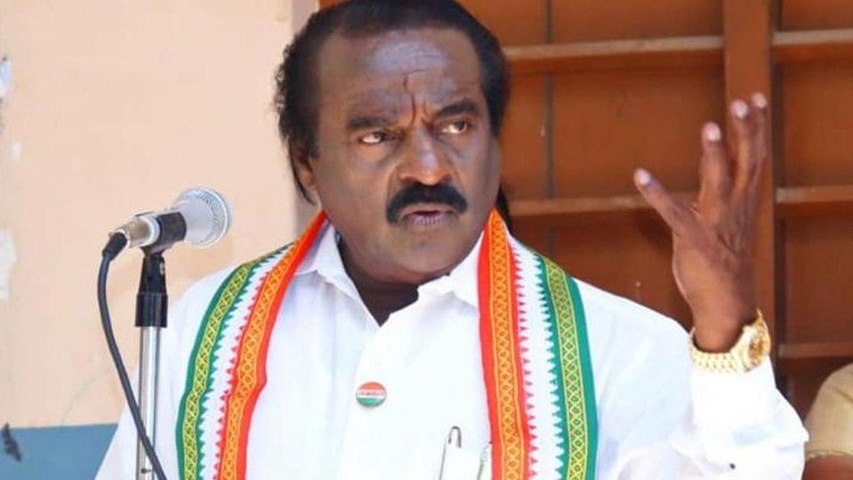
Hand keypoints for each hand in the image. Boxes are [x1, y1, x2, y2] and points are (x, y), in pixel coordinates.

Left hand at [633, 93, 767, 351]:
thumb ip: (721, 194)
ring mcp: (716, 222)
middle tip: (741, 101)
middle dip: (745, 130)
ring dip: (713, 154)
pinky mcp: (693, 239)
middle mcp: (734, 207)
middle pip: (745, 161)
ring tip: (708, 126)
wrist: (726, 303)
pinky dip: (657, 193)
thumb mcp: (728, 222)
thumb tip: (714, 170)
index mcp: (744, 201)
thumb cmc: (724, 261)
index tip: (756, 98)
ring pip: (719, 181)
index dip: (756, 128)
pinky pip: (674, 212)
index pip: (755, 157)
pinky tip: (641, 175)